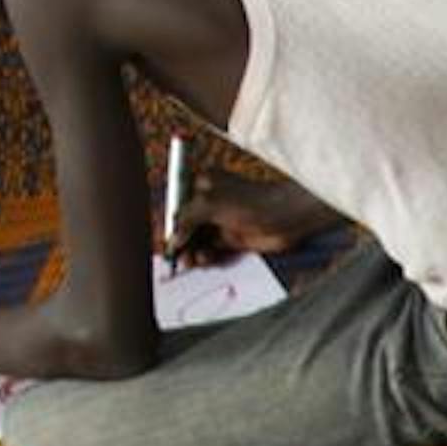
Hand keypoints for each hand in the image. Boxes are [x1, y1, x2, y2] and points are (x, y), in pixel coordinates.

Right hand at [168, 179, 314, 266]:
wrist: (286, 217)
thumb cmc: (250, 202)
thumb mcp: (210, 205)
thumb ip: (186, 219)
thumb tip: (172, 238)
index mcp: (200, 184)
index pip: (174, 202)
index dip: (166, 221)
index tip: (161, 238)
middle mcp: (208, 202)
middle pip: (183, 224)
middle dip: (177, 241)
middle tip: (172, 257)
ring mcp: (220, 221)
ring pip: (196, 239)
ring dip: (190, 252)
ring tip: (190, 261)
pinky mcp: (232, 238)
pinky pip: (211, 250)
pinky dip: (206, 256)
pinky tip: (204, 260)